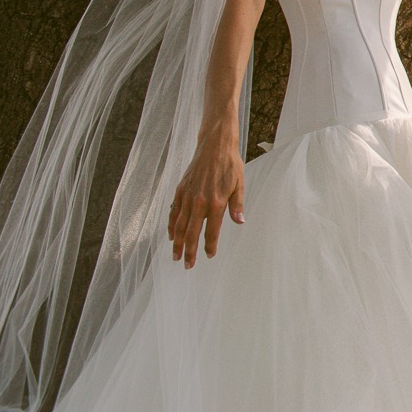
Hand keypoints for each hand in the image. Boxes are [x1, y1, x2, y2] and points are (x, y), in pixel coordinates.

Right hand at [169, 137, 244, 268]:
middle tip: (188, 265)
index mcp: (217, 203)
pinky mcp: (180, 190)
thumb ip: (237, 205)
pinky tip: (171, 236)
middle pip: (191, 233)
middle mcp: (200, 202)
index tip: (209, 256)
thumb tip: (240, 222)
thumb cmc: (230, 165)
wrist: (215, 146)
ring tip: (176, 256)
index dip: (209, 245)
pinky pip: (173, 212)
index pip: (211, 231)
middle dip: (189, 251)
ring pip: (179, 225)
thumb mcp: (240, 185)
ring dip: (177, 243)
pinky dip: (171, 225)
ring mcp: (188, 196)